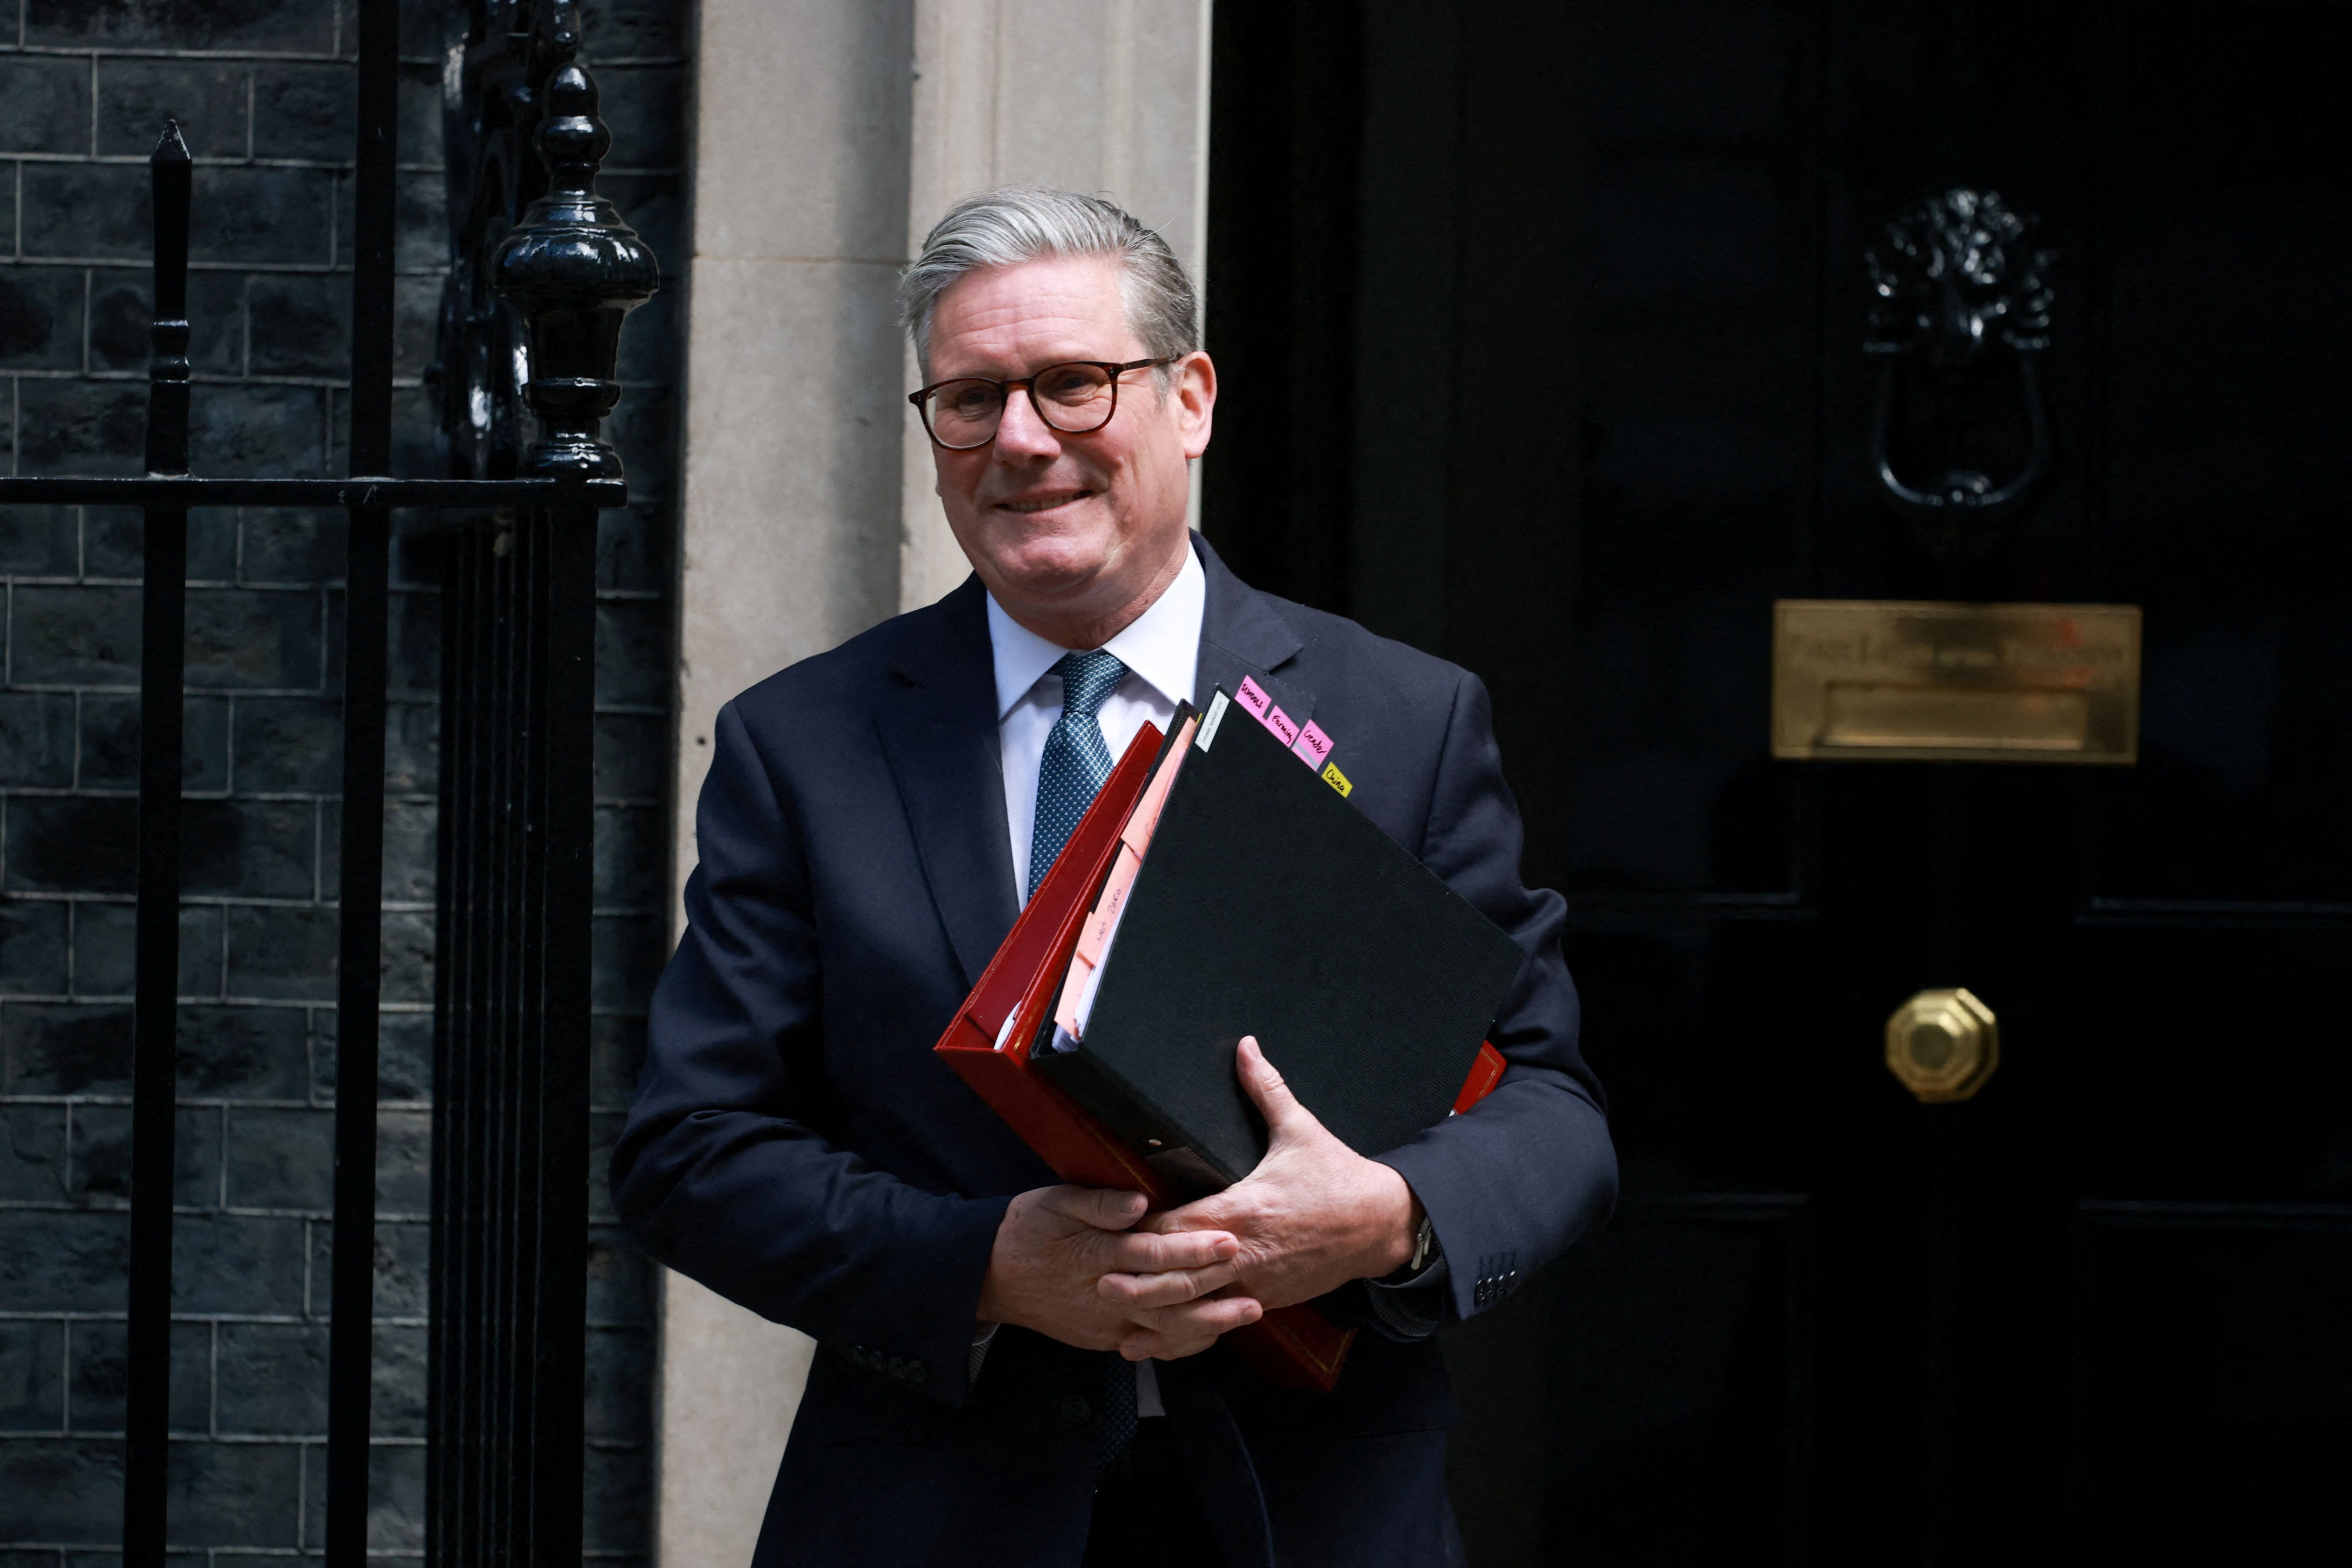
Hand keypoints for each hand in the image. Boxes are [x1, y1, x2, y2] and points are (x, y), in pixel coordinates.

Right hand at [976, 1185, 1263, 1359]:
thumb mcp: (1056, 1202)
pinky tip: (1212, 1334)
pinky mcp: (1103, 1338)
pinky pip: (1149, 1345)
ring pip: (1164, 1328)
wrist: (991, 1275)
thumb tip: (1139, 1202)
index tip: (1228, 1239)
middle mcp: (1103, 1295)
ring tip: (1250, 1312)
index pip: (1153, 1254)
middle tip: (1254, 1279)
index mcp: (1094, 1255)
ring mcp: (1104, 1323)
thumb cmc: (1028, 1229)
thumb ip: (1099, 1204)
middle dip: (1214, 1289)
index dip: (1193, 1248)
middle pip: (1167, 1296)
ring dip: (1210, 1322)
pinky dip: (1182, 1343)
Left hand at [1125, 1037, 1421, 1312]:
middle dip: (1139, 1277)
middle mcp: (1246, 1252)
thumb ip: (1265, 1088)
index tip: (1115, 1227)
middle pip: (1180, 1272)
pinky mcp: (1268, 1300)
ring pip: (1198, 1306)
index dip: (1145, 1229)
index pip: (1182, 1225)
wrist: (1382, 1223)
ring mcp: (1257, 1283)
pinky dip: (1190, 1330)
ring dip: (1157, 1312)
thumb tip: (1245, 1045)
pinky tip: (1163, 1337)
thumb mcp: (1300, 1128)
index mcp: (1245, 1209)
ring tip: (1118, 1313)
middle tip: (1097, 1276)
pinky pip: (1221, 1320)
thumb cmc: (1337, 1176)